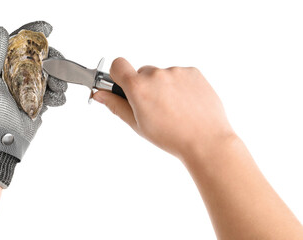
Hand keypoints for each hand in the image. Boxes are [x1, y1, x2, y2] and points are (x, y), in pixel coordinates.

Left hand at [0, 21, 66, 152]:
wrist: (1, 142)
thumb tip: (0, 30)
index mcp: (3, 66)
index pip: (18, 43)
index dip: (33, 32)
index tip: (48, 28)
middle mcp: (17, 74)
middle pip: (41, 57)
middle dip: (54, 61)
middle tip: (58, 68)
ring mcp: (29, 88)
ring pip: (51, 75)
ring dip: (59, 79)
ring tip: (58, 90)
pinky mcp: (39, 102)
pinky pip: (54, 93)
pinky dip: (58, 96)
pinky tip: (54, 102)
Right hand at [93, 57, 234, 159]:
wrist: (206, 141)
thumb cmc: (171, 137)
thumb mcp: (137, 125)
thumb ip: (116, 105)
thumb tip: (99, 94)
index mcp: (138, 87)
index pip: (117, 65)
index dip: (117, 74)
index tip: (122, 84)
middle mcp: (156, 75)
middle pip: (141, 72)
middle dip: (143, 86)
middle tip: (153, 107)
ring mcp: (176, 72)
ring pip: (162, 75)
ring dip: (163, 86)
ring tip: (173, 109)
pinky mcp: (193, 72)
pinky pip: (180, 74)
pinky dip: (180, 86)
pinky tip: (185, 104)